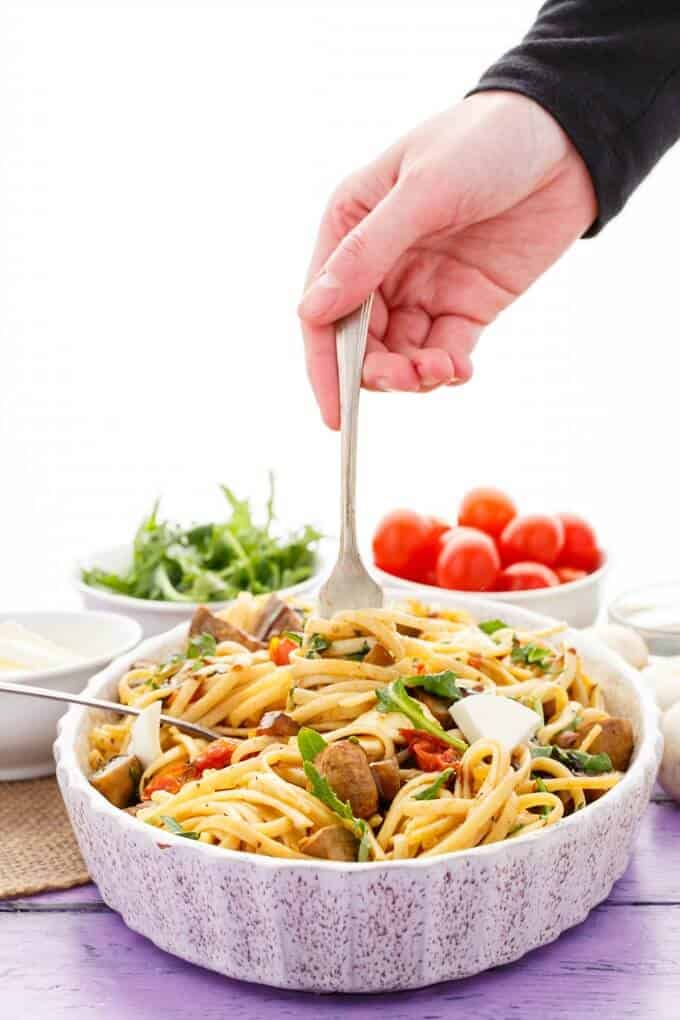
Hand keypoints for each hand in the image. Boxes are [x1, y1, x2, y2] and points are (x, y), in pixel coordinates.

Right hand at [298, 91, 596, 428]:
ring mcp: (423, 286)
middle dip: (377, 371)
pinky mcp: (465, 304)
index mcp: (351, 227)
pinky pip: (444, 352)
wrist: (567, 138)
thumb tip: (312, 312)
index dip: (324, 365)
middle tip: (409, 377)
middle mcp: (380, 263)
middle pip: (360, 342)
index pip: (321, 309)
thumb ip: (366, 255)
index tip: (335, 413)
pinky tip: (460, 370)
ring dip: (414, 374)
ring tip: (442, 371)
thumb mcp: (421, 191)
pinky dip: (447, 370)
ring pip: (400, 354)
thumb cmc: (484, 141)